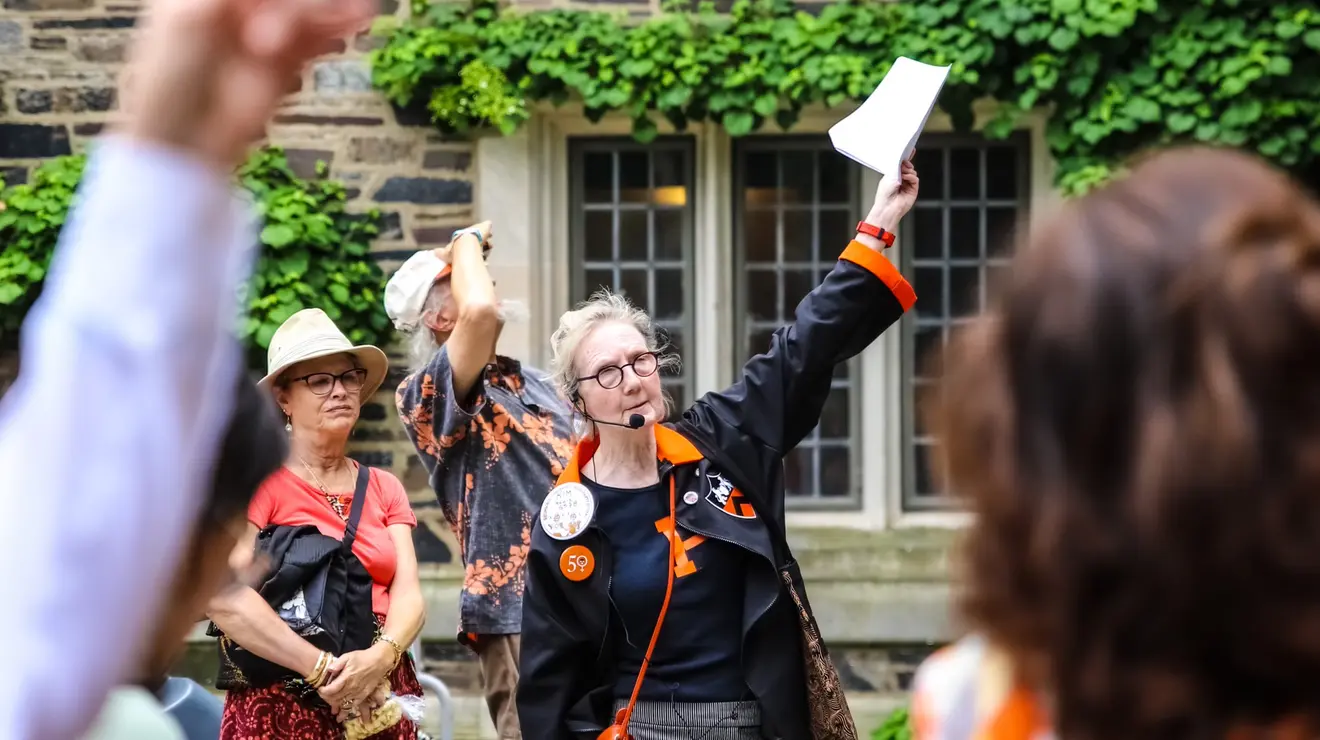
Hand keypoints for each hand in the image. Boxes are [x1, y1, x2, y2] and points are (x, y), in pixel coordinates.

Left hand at [119, 0, 375, 169]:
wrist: (186, 138)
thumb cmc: (171, 76)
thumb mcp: (194, 14)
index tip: (291, 2)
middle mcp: (237, 8)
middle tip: (329, 3)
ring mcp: (263, 36)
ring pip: (304, 12)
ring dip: (331, 9)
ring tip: (361, 10)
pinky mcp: (284, 65)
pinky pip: (316, 40)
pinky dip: (335, 30)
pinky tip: (356, 21)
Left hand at [318, 645, 393, 720]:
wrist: (379, 660)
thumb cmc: (362, 657)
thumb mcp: (348, 656)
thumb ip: (337, 664)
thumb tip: (329, 670)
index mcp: (346, 677)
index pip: (331, 690)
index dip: (323, 692)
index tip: (320, 689)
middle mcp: (352, 687)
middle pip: (336, 698)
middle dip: (327, 699)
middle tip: (324, 696)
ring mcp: (358, 692)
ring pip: (344, 703)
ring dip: (336, 706)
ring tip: (332, 707)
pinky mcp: (364, 695)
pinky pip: (354, 704)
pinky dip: (347, 708)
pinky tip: (343, 710)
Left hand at [864, 160, 919, 234]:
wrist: (888, 207)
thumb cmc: (884, 194)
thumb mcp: (889, 176)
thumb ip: (897, 168)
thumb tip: (903, 161)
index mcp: (893, 176)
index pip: (900, 165)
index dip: (905, 158)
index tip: (910, 150)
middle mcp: (901, 180)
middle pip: (908, 167)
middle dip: (906, 164)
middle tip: (903, 164)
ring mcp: (907, 185)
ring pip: (912, 172)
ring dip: (908, 171)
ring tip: (902, 174)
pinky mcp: (913, 190)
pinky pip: (915, 179)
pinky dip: (911, 176)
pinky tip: (905, 178)